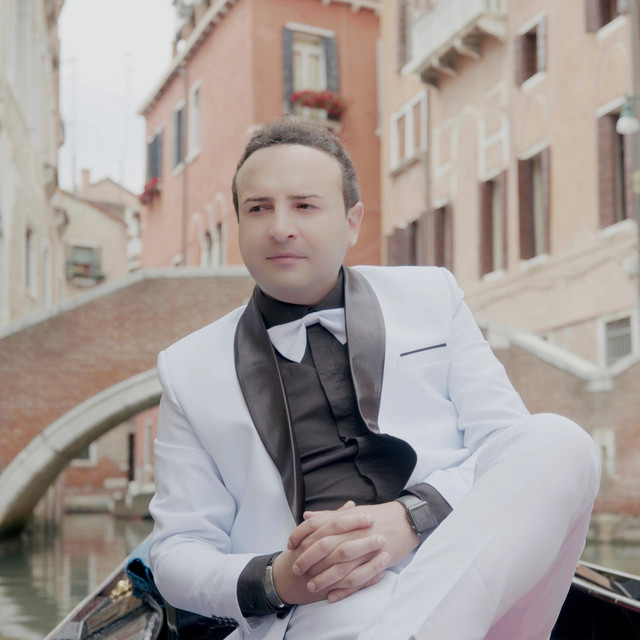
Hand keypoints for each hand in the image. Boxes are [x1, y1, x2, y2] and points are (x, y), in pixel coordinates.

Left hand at [284, 500, 419, 602]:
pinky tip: (332, 596)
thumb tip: (307, 516)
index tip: (290, 545)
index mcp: (345, 519)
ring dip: (323, 578)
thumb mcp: (351, 513)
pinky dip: (344, 589)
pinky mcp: (376, 562)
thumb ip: (328, 516)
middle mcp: (352, 533)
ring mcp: (364, 549)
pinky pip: (357, 579)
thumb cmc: (377, 516)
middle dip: (308, 559)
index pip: (316, 525)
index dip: (300, 535)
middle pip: (324, 546)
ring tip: (311, 587)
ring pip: (339, 566)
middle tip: (297, 570)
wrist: (405, 520)